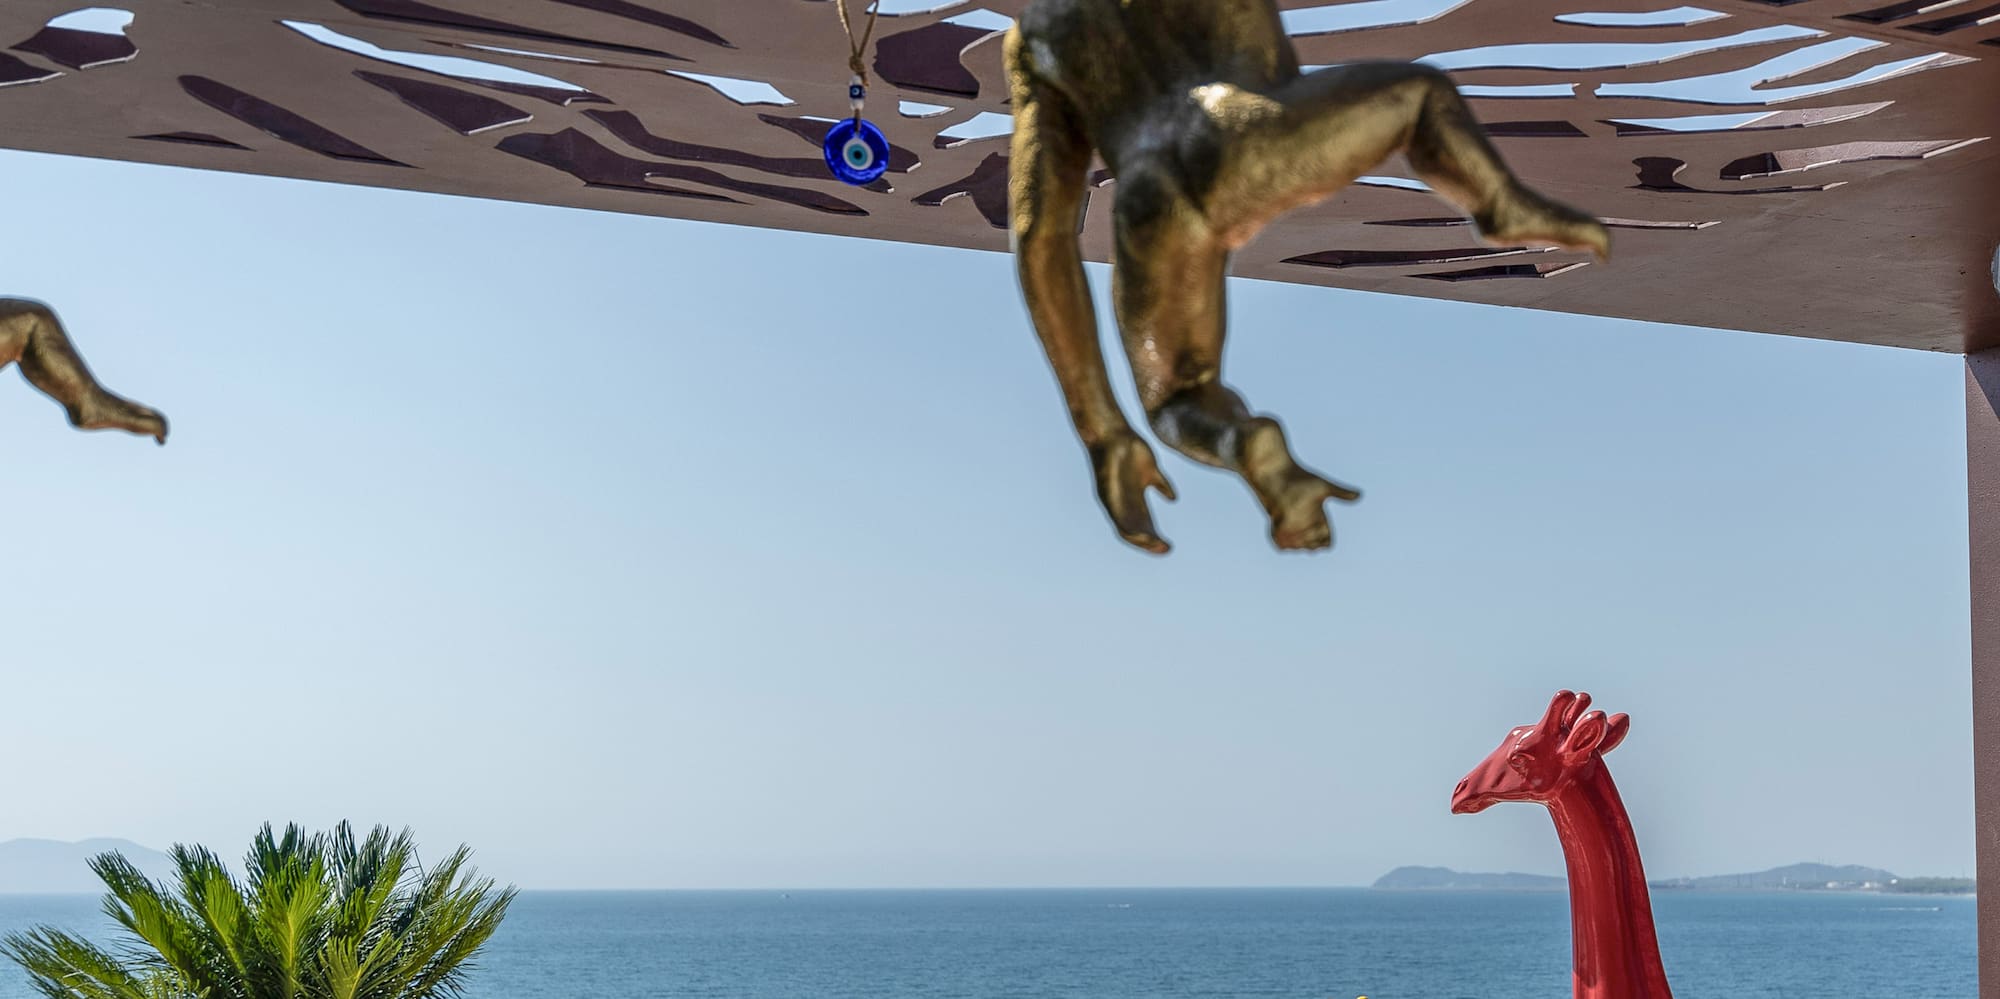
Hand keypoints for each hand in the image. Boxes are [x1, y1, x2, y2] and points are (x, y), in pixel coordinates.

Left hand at [1087, 431, 1176, 553]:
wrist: (1113, 434)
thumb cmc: (1130, 450)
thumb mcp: (1151, 470)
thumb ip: (1160, 484)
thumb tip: (1173, 498)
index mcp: (1133, 500)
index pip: (1143, 525)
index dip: (1154, 537)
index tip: (1168, 546)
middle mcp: (1122, 504)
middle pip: (1136, 530)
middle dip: (1150, 542)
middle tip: (1166, 549)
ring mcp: (1113, 500)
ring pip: (1125, 528)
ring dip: (1141, 539)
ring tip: (1155, 545)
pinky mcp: (1107, 496)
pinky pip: (1117, 516)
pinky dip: (1129, 527)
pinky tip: (1141, 534)